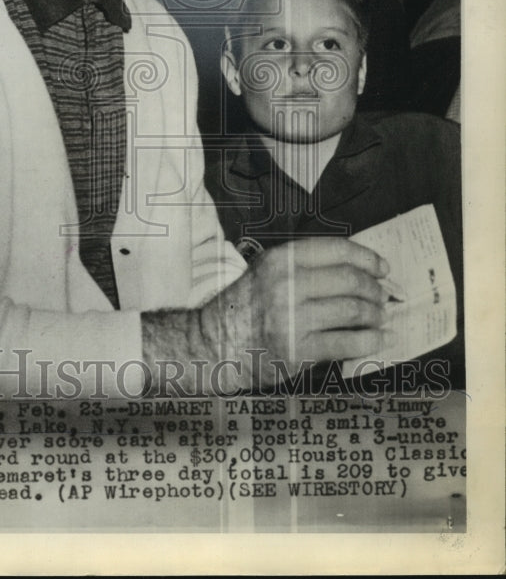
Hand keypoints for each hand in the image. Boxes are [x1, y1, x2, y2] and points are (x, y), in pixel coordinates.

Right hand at [200, 237, 393, 385]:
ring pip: (352, 310)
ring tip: (380, 318)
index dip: (367, 257)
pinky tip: (379, 339)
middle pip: (349, 280)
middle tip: (383, 297)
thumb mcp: (267, 272)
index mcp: (280, 260)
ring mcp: (291, 318)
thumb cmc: (247, 307)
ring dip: (375, 315)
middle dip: (374, 289)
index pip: (336, 249)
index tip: (382, 268)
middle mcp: (285, 284)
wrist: (216, 344)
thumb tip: (359, 270)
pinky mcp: (298, 349)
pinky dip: (370, 341)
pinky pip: (347, 342)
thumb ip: (305, 266)